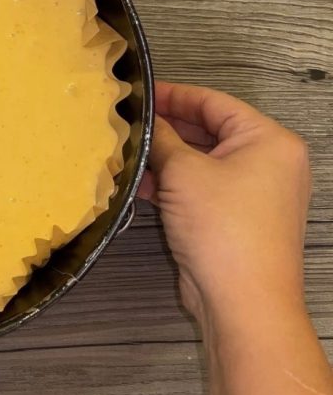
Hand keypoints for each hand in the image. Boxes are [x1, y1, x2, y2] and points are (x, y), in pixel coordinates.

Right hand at [138, 80, 310, 316]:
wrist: (242, 300)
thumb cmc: (224, 229)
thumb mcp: (183, 172)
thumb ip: (162, 139)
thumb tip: (145, 122)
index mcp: (269, 140)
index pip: (214, 102)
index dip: (173, 95)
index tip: (139, 94)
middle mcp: (269, 163)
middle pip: (209, 132)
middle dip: (167, 130)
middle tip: (127, 124)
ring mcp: (254, 194)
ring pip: (202, 163)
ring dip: (165, 159)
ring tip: (126, 153)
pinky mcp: (236, 219)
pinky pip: (201, 190)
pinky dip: (173, 185)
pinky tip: (139, 184)